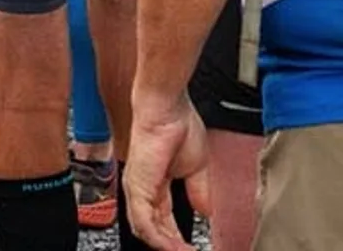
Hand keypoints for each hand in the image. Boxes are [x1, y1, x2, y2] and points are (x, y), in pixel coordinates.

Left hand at [123, 95, 210, 250]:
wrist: (167, 107)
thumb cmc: (178, 125)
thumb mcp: (196, 168)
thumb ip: (199, 192)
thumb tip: (205, 213)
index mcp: (156, 186)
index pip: (164, 223)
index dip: (178, 240)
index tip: (192, 249)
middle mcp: (143, 191)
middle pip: (155, 232)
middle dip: (174, 247)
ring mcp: (137, 191)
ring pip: (148, 233)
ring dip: (169, 248)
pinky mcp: (137, 189)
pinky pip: (146, 226)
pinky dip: (162, 242)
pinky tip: (176, 248)